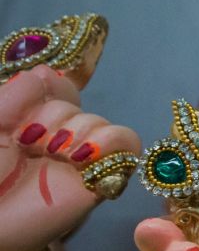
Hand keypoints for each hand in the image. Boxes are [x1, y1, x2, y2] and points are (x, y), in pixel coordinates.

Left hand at [0, 65, 138, 250]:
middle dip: (53, 119)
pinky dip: (110, 142)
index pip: (58, 88)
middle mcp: (59, 139)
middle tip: (28, 145)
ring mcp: (83, 159)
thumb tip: (48, 72)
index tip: (26, 113)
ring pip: (101, 121)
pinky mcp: (104, 178)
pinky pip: (128, 145)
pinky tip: (82, 157)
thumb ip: (17, 94)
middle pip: (77, 105)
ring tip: (53, 156)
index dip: (50, 91)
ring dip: (77, 133)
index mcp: (31, 124)